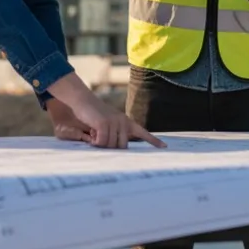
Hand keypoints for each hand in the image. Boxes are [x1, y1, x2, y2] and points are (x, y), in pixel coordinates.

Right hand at [45, 74, 165, 148]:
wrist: (83, 100)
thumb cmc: (94, 115)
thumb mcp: (109, 123)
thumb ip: (117, 134)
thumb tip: (120, 148)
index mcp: (126, 122)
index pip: (143, 132)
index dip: (153, 140)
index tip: (164, 147)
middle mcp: (123, 122)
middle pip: (122, 147)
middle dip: (110, 147)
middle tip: (99, 138)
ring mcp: (115, 122)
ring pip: (111, 146)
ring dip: (100, 144)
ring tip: (94, 133)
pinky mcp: (104, 124)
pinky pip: (102, 142)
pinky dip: (95, 142)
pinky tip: (91, 134)